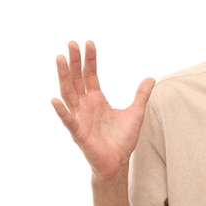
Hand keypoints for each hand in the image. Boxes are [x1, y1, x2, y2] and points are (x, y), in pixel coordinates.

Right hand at [51, 41, 154, 180]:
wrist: (118, 162)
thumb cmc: (122, 140)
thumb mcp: (136, 113)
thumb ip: (141, 95)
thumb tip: (151, 78)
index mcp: (97, 100)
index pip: (91, 75)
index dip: (90, 60)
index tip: (88, 43)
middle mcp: (86, 106)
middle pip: (77, 79)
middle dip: (74, 61)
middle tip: (72, 43)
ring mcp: (80, 118)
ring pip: (69, 93)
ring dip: (64, 76)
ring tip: (60, 59)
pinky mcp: (79, 134)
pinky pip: (69, 121)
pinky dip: (62, 111)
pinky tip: (55, 100)